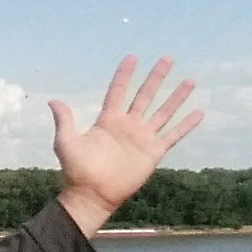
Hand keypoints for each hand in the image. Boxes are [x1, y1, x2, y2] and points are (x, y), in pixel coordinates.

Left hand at [51, 56, 203, 235]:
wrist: (93, 195)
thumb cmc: (77, 170)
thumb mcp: (66, 142)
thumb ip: (64, 121)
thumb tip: (52, 101)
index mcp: (108, 120)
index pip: (118, 91)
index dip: (125, 75)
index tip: (132, 57)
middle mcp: (128, 125)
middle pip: (145, 95)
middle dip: (156, 77)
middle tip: (168, 59)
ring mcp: (142, 138)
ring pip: (164, 112)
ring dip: (176, 97)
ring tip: (190, 81)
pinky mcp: (154, 152)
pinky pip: (173, 135)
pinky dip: (186, 124)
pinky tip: (199, 112)